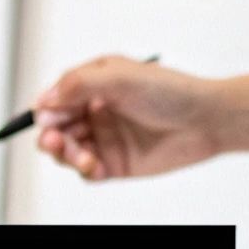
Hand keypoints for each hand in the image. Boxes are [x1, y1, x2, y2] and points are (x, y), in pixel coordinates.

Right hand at [32, 57, 248, 179]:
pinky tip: (94, 166)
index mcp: (94, 84)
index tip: (46, 118)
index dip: (46, 109)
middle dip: (50, 134)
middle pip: (56, 126)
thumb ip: (78, 85)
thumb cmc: (169, 91)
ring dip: (65, 154)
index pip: (56, 98)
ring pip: (67, 150)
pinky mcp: (116, 164)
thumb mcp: (119, 77)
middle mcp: (96, 110)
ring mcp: (105, 138)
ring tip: (79, 156)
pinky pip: (87, 171)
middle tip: (55, 140)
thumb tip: (42, 101)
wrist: (206, 120)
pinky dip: (83, 170)